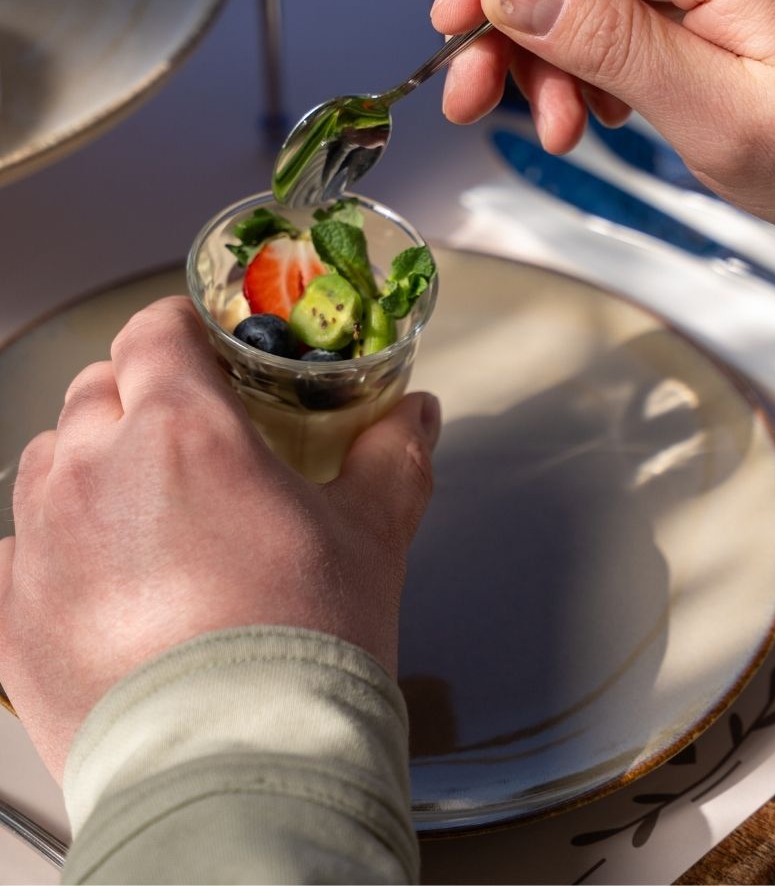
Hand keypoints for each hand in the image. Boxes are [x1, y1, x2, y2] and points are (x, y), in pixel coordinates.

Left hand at [0, 296, 440, 779]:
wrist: (240, 765)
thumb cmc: (303, 645)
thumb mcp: (371, 534)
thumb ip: (393, 454)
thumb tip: (418, 414)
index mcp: (183, 432)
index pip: (153, 333)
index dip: (179, 327)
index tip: (199, 343)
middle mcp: (95, 472)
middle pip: (96, 388)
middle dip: (140, 392)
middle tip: (189, 430)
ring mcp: (42, 544)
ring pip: (49, 459)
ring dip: (92, 460)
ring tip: (146, 503)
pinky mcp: (12, 614)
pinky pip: (23, 544)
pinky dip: (61, 539)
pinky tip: (111, 574)